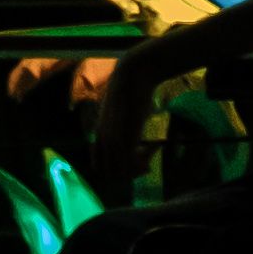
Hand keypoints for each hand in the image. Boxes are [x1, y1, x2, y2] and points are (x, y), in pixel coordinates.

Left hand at [78, 58, 162, 180]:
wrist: (132, 78)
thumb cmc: (131, 95)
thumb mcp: (121, 116)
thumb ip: (119, 130)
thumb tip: (130, 143)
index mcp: (98, 136)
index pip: (99, 169)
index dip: (117, 170)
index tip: (132, 161)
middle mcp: (102, 140)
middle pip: (111, 175)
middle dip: (130, 174)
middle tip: (146, 162)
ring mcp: (113, 139)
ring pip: (122, 173)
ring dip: (139, 169)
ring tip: (150, 153)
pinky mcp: (126, 136)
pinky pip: (133, 163)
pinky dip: (146, 161)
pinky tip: (154, 147)